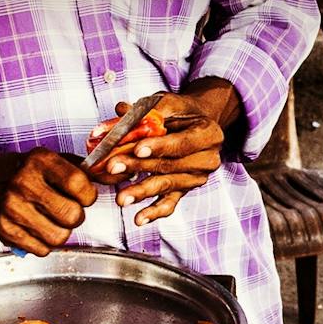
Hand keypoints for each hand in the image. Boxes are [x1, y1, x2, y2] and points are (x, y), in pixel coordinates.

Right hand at [0, 137, 96, 254]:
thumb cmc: (24, 172)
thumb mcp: (54, 162)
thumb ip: (88, 171)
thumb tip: (121, 175)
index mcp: (40, 160)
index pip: (81, 185)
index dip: (88, 195)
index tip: (81, 195)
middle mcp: (23, 182)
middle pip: (73, 216)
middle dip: (76, 217)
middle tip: (65, 209)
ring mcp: (11, 207)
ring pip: (59, 237)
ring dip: (61, 232)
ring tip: (50, 220)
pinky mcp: (4, 229)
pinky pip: (42, 250)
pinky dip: (44, 243)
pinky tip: (35, 228)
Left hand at [94, 81, 239, 224]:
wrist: (196, 124)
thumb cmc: (181, 113)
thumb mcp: (167, 104)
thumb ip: (146, 110)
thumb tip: (120, 111)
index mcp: (208, 134)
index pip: (182, 143)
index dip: (160, 146)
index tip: (137, 148)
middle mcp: (207, 159)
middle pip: (171, 166)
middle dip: (140, 167)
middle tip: (114, 167)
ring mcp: (197, 177)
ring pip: (167, 185)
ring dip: (142, 191)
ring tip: (122, 198)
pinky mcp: (185, 190)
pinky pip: (170, 203)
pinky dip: (154, 212)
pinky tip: (139, 219)